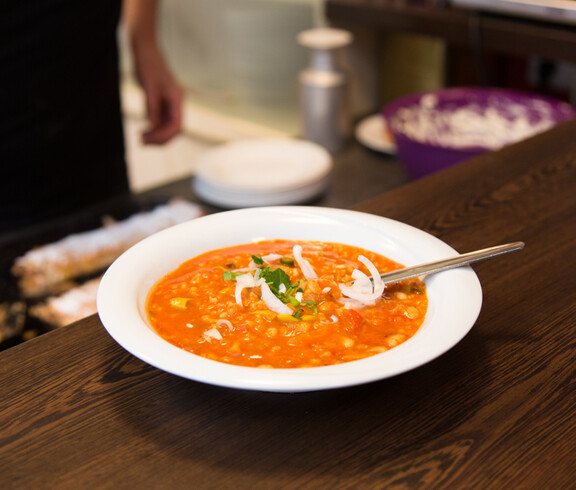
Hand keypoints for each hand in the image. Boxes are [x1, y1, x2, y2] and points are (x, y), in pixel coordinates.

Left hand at [124, 0, 183, 144]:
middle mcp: (178, 102)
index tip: (148, 139)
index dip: (164, 136)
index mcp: (177, 98)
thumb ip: (152, 107)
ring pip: (169, 127)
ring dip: (156, 135)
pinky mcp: (165, 104)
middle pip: (174, 129)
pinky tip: (144, 131)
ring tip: (141, 138)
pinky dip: (154, 128)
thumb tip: (153, 126)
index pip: (176, 125)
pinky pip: (163, 121)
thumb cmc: (148, 65)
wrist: (146, 51)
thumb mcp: (148, 87)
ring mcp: (172, 104)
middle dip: (160, 138)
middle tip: (142, 142)